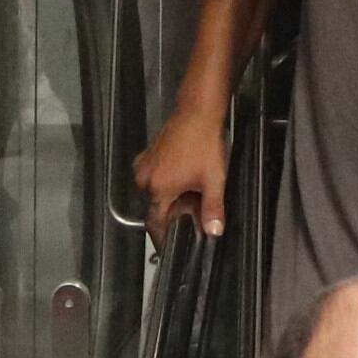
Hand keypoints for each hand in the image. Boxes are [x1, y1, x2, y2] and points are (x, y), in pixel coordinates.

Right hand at [135, 102, 230, 238]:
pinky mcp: (147, 154)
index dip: (161, 237)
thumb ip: (213, 209)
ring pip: (154, 192)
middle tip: (190, 213)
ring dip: (168, 196)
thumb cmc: (204, 144)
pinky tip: (182, 176)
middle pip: (156, 206)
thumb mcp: (213, 180)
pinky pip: (153, 177)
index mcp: (159, 188)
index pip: (155, 222)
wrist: (198, 112)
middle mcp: (146, 178)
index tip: (167, 246)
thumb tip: (214, 231)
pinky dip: (164, 182)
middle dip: (171, 213)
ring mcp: (144, 164)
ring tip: (189, 191)